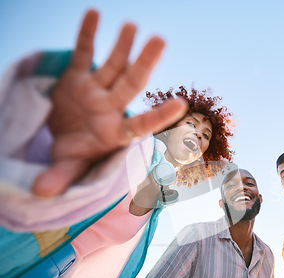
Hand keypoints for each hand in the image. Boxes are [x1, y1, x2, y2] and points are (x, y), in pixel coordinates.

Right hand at [32, 9, 187, 196]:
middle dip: (145, 63)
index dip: (159, 115)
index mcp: (115, 132)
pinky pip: (83, 52)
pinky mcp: (77, 77)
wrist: (62, 137)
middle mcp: (110, 108)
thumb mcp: (68, 166)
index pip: (141, 123)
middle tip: (160, 40)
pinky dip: (87, 34)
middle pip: (132, 83)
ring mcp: (95, 90)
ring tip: (132, 26)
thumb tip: (40, 193)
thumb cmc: (75, 155)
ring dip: (122, 45)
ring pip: (113, 65)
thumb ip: (61, 177)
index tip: (182, 104)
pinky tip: (94, 13)